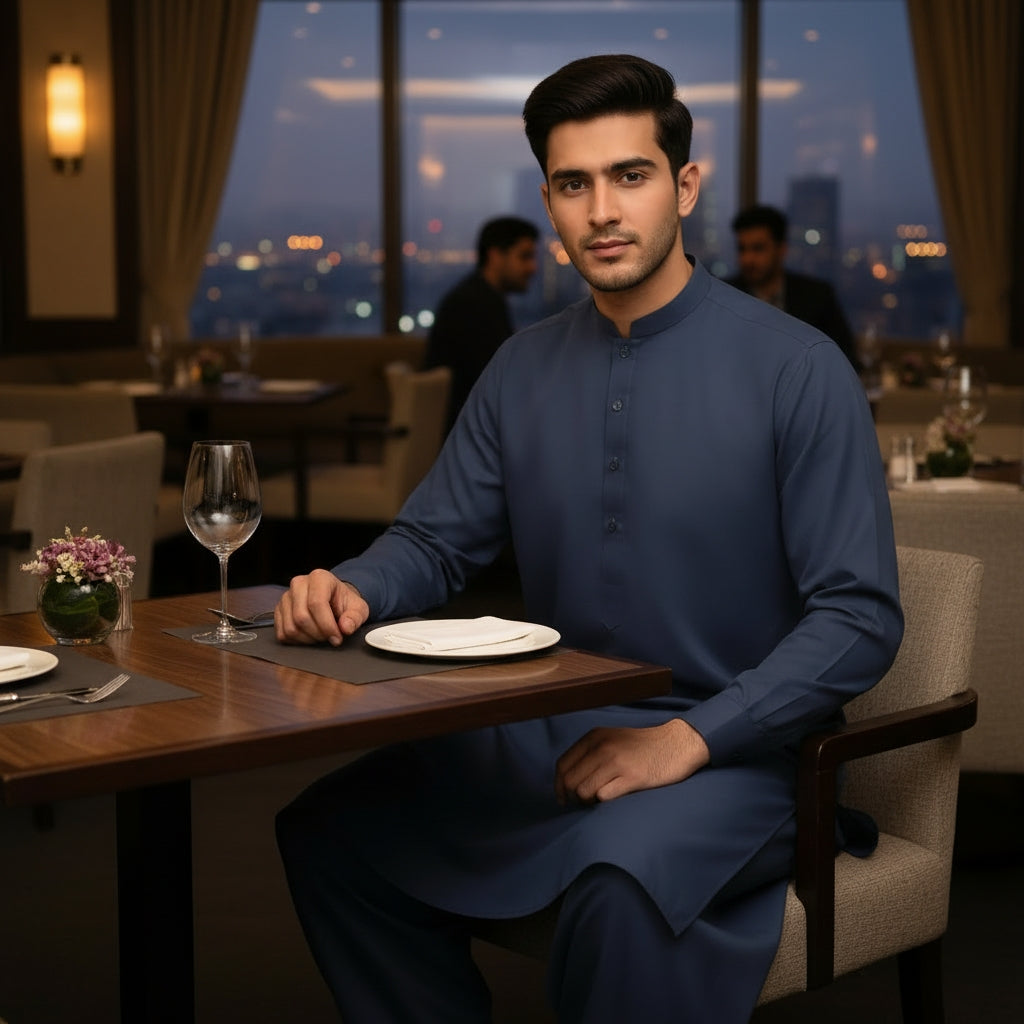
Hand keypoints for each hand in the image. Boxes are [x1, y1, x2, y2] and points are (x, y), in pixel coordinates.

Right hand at [274, 569, 368, 645]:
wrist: (333, 601)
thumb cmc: (344, 603)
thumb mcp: (358, 608)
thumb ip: (355, 617)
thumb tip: (345, 627)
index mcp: (319, 578)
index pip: (316, 603)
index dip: (327, 625)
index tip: (337, 638)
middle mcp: (299, 584)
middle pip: (301, 617)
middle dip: (318, 634)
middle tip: (330, 638)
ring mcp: (286, 597)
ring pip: (291, 627)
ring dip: (308, 639)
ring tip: (321, 636)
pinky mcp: (279, 611)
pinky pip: (282, 633)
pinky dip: (297, 641)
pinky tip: (310, 636)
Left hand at [555, 719, 709, 804]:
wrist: (676, 743)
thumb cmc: (643, 746)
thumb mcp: (612, 739)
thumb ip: (590, 753)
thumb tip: (568, 780)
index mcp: (594, 737)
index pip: (562, 765)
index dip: (559, 786)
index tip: (564, 799)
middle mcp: (601, 747)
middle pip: (569, 781)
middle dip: (572, 797)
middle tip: (585, 802)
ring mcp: (616, 762)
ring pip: (583, 791)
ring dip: (588, 801)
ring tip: (600, 799)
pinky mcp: (632, 777)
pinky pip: (604, 796)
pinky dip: (604, 801)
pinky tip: (614, 797)